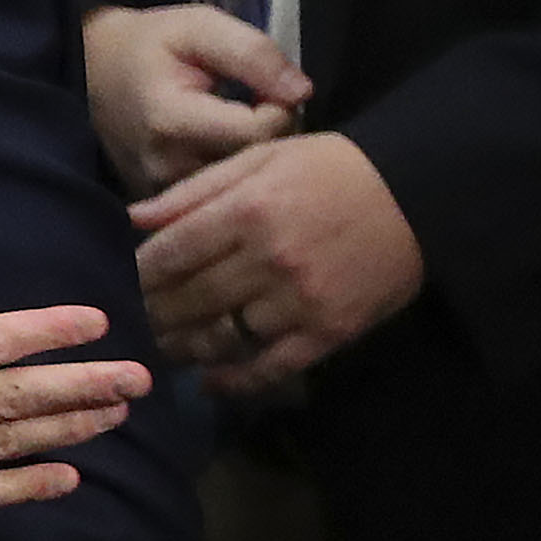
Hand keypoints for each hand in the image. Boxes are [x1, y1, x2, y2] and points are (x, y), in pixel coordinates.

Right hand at [83, 4, 308, 193]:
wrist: (90, 70)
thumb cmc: (150, 44)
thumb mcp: (199, 27)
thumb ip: (252, 53)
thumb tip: (303, 92)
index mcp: (172, 121)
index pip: (260, 133)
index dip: (279, 108)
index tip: (267, 88)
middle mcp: (165, 167)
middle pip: (253, 167)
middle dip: (272, 138)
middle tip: (260, 107)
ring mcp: (161, 193)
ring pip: (239, 189)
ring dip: (254, 161)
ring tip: (243, 128)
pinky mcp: (161, 205)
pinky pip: (217, 199)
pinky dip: (231, 177)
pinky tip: (224, 150)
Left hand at [131, 132, 420, 393]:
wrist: (418, 195)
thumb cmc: (330, 168)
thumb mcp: (258, 158)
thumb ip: (194, 191)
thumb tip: (135, 219)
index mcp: (246, 211)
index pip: (172, 253)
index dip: (139, 273)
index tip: (121, 282)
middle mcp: (268, 260)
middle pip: (191, 299)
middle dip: (153, 313)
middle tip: (131, 321)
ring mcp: (300, 301)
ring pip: (224, 337)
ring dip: (185, 347)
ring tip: (161, 349)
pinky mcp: (329, 332)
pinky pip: (272, 366)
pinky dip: (237, 380)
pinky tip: (212, 381)